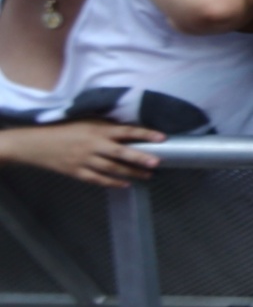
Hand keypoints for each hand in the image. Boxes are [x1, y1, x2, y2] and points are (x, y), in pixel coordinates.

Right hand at [0, 121, 163, 186]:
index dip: (145, 134)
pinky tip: (126, 184)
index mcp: (97, 130)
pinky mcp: (77, 172)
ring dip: (132, 173)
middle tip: (158, 162)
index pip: (126, 131)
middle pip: (121, 153)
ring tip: (148, 175)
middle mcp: (93, 145)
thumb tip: (131, 131)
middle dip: (141, 158)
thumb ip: (107, 127)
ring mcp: (85, 160)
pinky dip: (113, 183)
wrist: (36, 144)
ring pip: (112, 169)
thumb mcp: (86, 122)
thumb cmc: (64, 130)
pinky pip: (98, 179)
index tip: (162, 138)